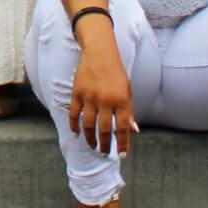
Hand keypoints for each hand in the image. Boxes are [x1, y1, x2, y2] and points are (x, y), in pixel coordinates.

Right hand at [69, 36, 136, 155]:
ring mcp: (90, 96)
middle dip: (105, 145)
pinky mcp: (77, 92)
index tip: (122, 155)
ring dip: (90, 138)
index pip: (123, 127)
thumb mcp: (127, 91)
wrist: (100, 52)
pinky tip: (77, 133)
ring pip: (89, 124)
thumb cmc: (116, 73)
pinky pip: (74, 113)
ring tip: (92, 146)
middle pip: (105, 129)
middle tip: (105, 153)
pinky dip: (75, 125)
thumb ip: (129, 111)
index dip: (123, 143)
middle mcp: (106, 100)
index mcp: (121, 100)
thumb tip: (133, 131)